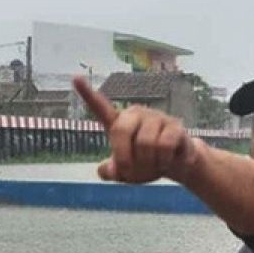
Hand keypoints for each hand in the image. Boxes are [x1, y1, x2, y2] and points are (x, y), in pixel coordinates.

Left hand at [73, 76, 201, 184]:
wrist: (177, 165)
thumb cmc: (146, 165)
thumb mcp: (125, 174)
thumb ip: (110, 172)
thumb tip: (105, 169)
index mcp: (119, 124)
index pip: (100, 107)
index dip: (88, 94)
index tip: (76, 78)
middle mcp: (135, 115)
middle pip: (120, 130)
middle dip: (124, 157)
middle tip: (130, 172)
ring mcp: (155, 118)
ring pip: (146, 143)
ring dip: (148, 164)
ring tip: (154, 166)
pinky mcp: (174, 126)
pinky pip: (165, 145)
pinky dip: (164, 161)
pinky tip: (168, 162)